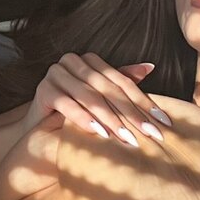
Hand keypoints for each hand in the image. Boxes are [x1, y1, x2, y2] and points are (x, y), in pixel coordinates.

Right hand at [22, 53, 172, 144]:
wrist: (35, 131)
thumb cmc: (69, 117)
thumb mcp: (99, 102)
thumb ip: (120, 83)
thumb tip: (150, 68)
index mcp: (91, 62)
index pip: (123, 83)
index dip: (145, 103)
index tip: (163, 123)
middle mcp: (74, 62)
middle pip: (109, 90)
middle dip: (132, 114)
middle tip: (150, 134)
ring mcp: (57, 73)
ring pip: (91, 97)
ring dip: (110, 119)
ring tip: (126, 138)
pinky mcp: (44, 89)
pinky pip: (67, 104)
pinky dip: (83, 119)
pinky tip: (98, 133)